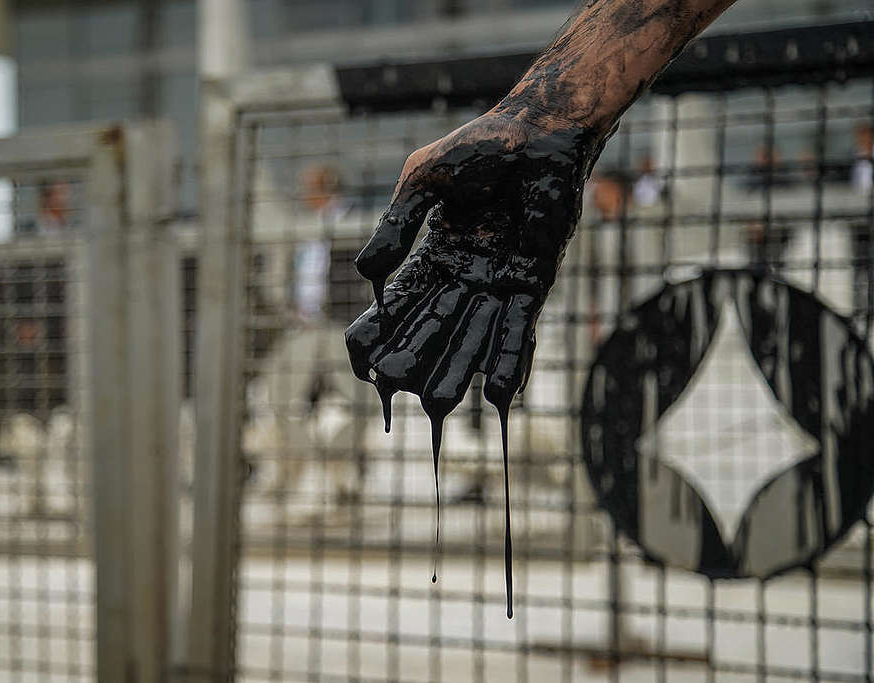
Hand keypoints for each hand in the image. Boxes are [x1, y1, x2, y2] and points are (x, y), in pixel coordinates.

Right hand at [345, 108, 606, 418]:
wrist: (541, 132)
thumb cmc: (481, 147)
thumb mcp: (423, 181)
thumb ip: (397, 226)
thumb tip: (363, 274)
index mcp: (432, 256)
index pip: (398, 304)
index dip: (379, 333)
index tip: (361, 363)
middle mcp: (463, 278)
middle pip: (433, 329)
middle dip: (416, 360)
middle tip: (396, 393)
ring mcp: (498, 283)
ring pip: (472, 337)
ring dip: (457, 371)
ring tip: (439, 406)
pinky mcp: (533, 282)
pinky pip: (518, 328)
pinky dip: (509, 360)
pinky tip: (498, 393)